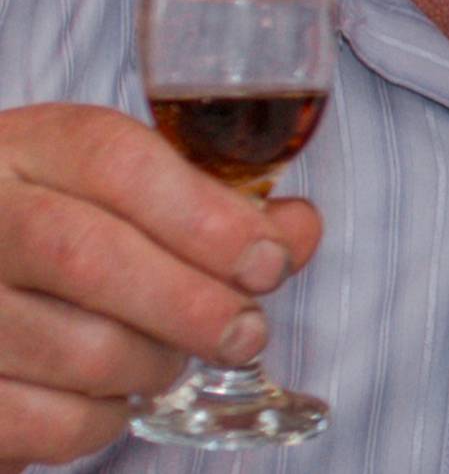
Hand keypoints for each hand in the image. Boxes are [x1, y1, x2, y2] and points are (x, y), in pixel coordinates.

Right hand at [0, 103, 320, 464]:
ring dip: (154, 364)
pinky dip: (103, 419)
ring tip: (173, 355)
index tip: (266, 259)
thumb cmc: (55, 218)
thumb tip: (296, 233)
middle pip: (92, 258)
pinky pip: (48, 423)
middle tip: (246, 330)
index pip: (117, 164)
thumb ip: (212, 201)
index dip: (204, 215)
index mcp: (31, 148)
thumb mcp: (120, 183)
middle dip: (192, 302)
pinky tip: (116, 393)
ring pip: (79, 350)